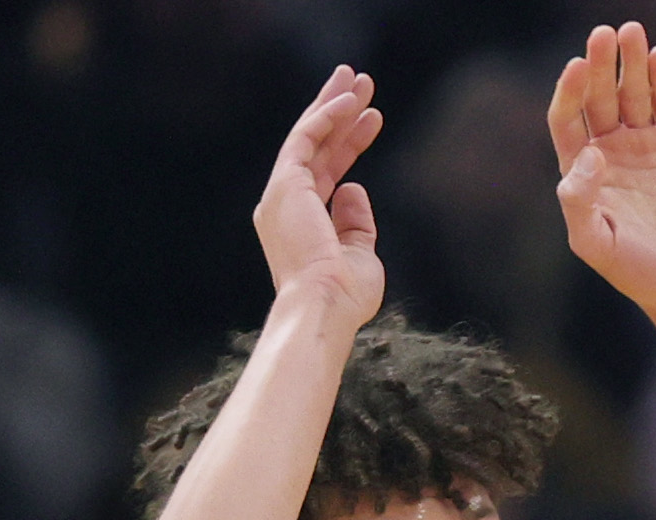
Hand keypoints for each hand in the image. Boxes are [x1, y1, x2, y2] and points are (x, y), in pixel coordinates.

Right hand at [254, 67, 384, 320]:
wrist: (324, 305)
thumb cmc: (344, 294)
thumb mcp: (360, 253)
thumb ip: (355, 221)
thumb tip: (354, 187)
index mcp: (299, 221)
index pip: (326, 171)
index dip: (349, 142)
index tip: (372, 119)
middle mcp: (284, 203)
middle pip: (315, 146)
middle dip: (337, 111)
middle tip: (357, 81)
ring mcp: (282, 193)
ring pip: (308, 135)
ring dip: (333, 103)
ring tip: (356, 77)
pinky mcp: (285, 184)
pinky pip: (306, 138)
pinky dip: (326, 116)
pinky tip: (349, 99)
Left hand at [548, 22, 655, 314]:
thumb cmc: (634, 269)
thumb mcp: (595, 244)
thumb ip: (580, 203)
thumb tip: (591, 155)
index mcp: (582, 167)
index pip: (568, 118)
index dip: (570, 92)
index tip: (575, 68)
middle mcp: (610, 148)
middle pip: (599, 96)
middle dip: (599, 66)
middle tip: (603, 35)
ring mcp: (644, 142)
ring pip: (633, 93)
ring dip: (631, 63)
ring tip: (633, 33)